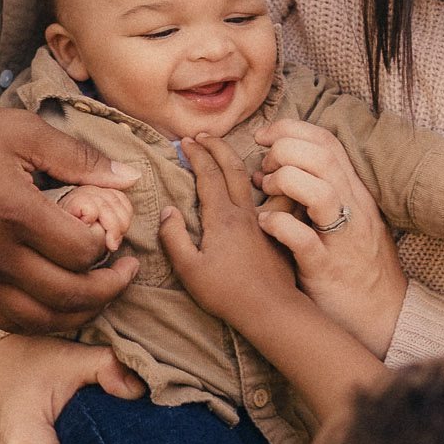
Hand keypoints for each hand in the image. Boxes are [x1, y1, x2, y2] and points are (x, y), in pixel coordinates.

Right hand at [0, 106, 138, 331]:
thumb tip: (130, 178)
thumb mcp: (22, 131)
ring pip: (43, 321)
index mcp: (13, 212)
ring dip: (82, 312)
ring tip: (101, 291)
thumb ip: (79, 157)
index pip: (81, 251)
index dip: (108, 247)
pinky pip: (11, 324)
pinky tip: (61, 302)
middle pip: (69, 295)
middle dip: (110, 288)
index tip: (114, 234)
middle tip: (126, 272)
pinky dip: (44, 321)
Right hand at [159, 136, 300, 331]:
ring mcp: (263, 219)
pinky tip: (259, 181)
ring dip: (238, 159)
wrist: (271, 308)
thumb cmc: (227, 293)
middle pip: (232, 167)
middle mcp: (244, 212)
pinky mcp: (276, 230)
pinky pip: (270, 194)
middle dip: (216, 145)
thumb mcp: (189, 270)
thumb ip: (174, 238)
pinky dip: (262, 180)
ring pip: (252, 178)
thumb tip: (168, 211)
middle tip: (202, 135)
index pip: (208, 174)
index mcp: (221, 218)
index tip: (185, 141)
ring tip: (228, 150)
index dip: (196, 154)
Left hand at [253, 119, 406, 356]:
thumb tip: (273, 167)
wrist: (382, 315)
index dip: (290, 129)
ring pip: (320, 191)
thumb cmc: (354, 264)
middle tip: (263, 169)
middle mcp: (353, 208)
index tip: (264, 137)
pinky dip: (279, 225)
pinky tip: (264, 224)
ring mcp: (343, 238)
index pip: (326, 142)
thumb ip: (317, 190)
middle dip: (284, 150)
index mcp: (354, 191)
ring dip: (285, 181)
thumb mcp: (343, 218)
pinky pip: (304, 240)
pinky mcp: (328, 269)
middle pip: (322, 157)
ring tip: (266, 191)